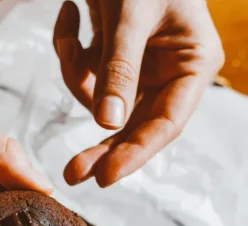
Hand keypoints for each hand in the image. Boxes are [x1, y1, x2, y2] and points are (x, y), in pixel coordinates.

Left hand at [53, 0, 224, 186]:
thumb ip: (120, 68)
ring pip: (101, 101)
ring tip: (68, 28)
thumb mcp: (131, 14)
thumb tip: (107, 124)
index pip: (166, 124)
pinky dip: (69, 51)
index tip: (103, 177)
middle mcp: (168, 72)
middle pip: (133, 126)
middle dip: (99, 145)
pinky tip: (68, 14)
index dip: (135, 154)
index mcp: (191, 63)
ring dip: (75, 74)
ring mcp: (139, 68)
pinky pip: (86, 74)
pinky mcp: (112, 59)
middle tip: (71, 173)